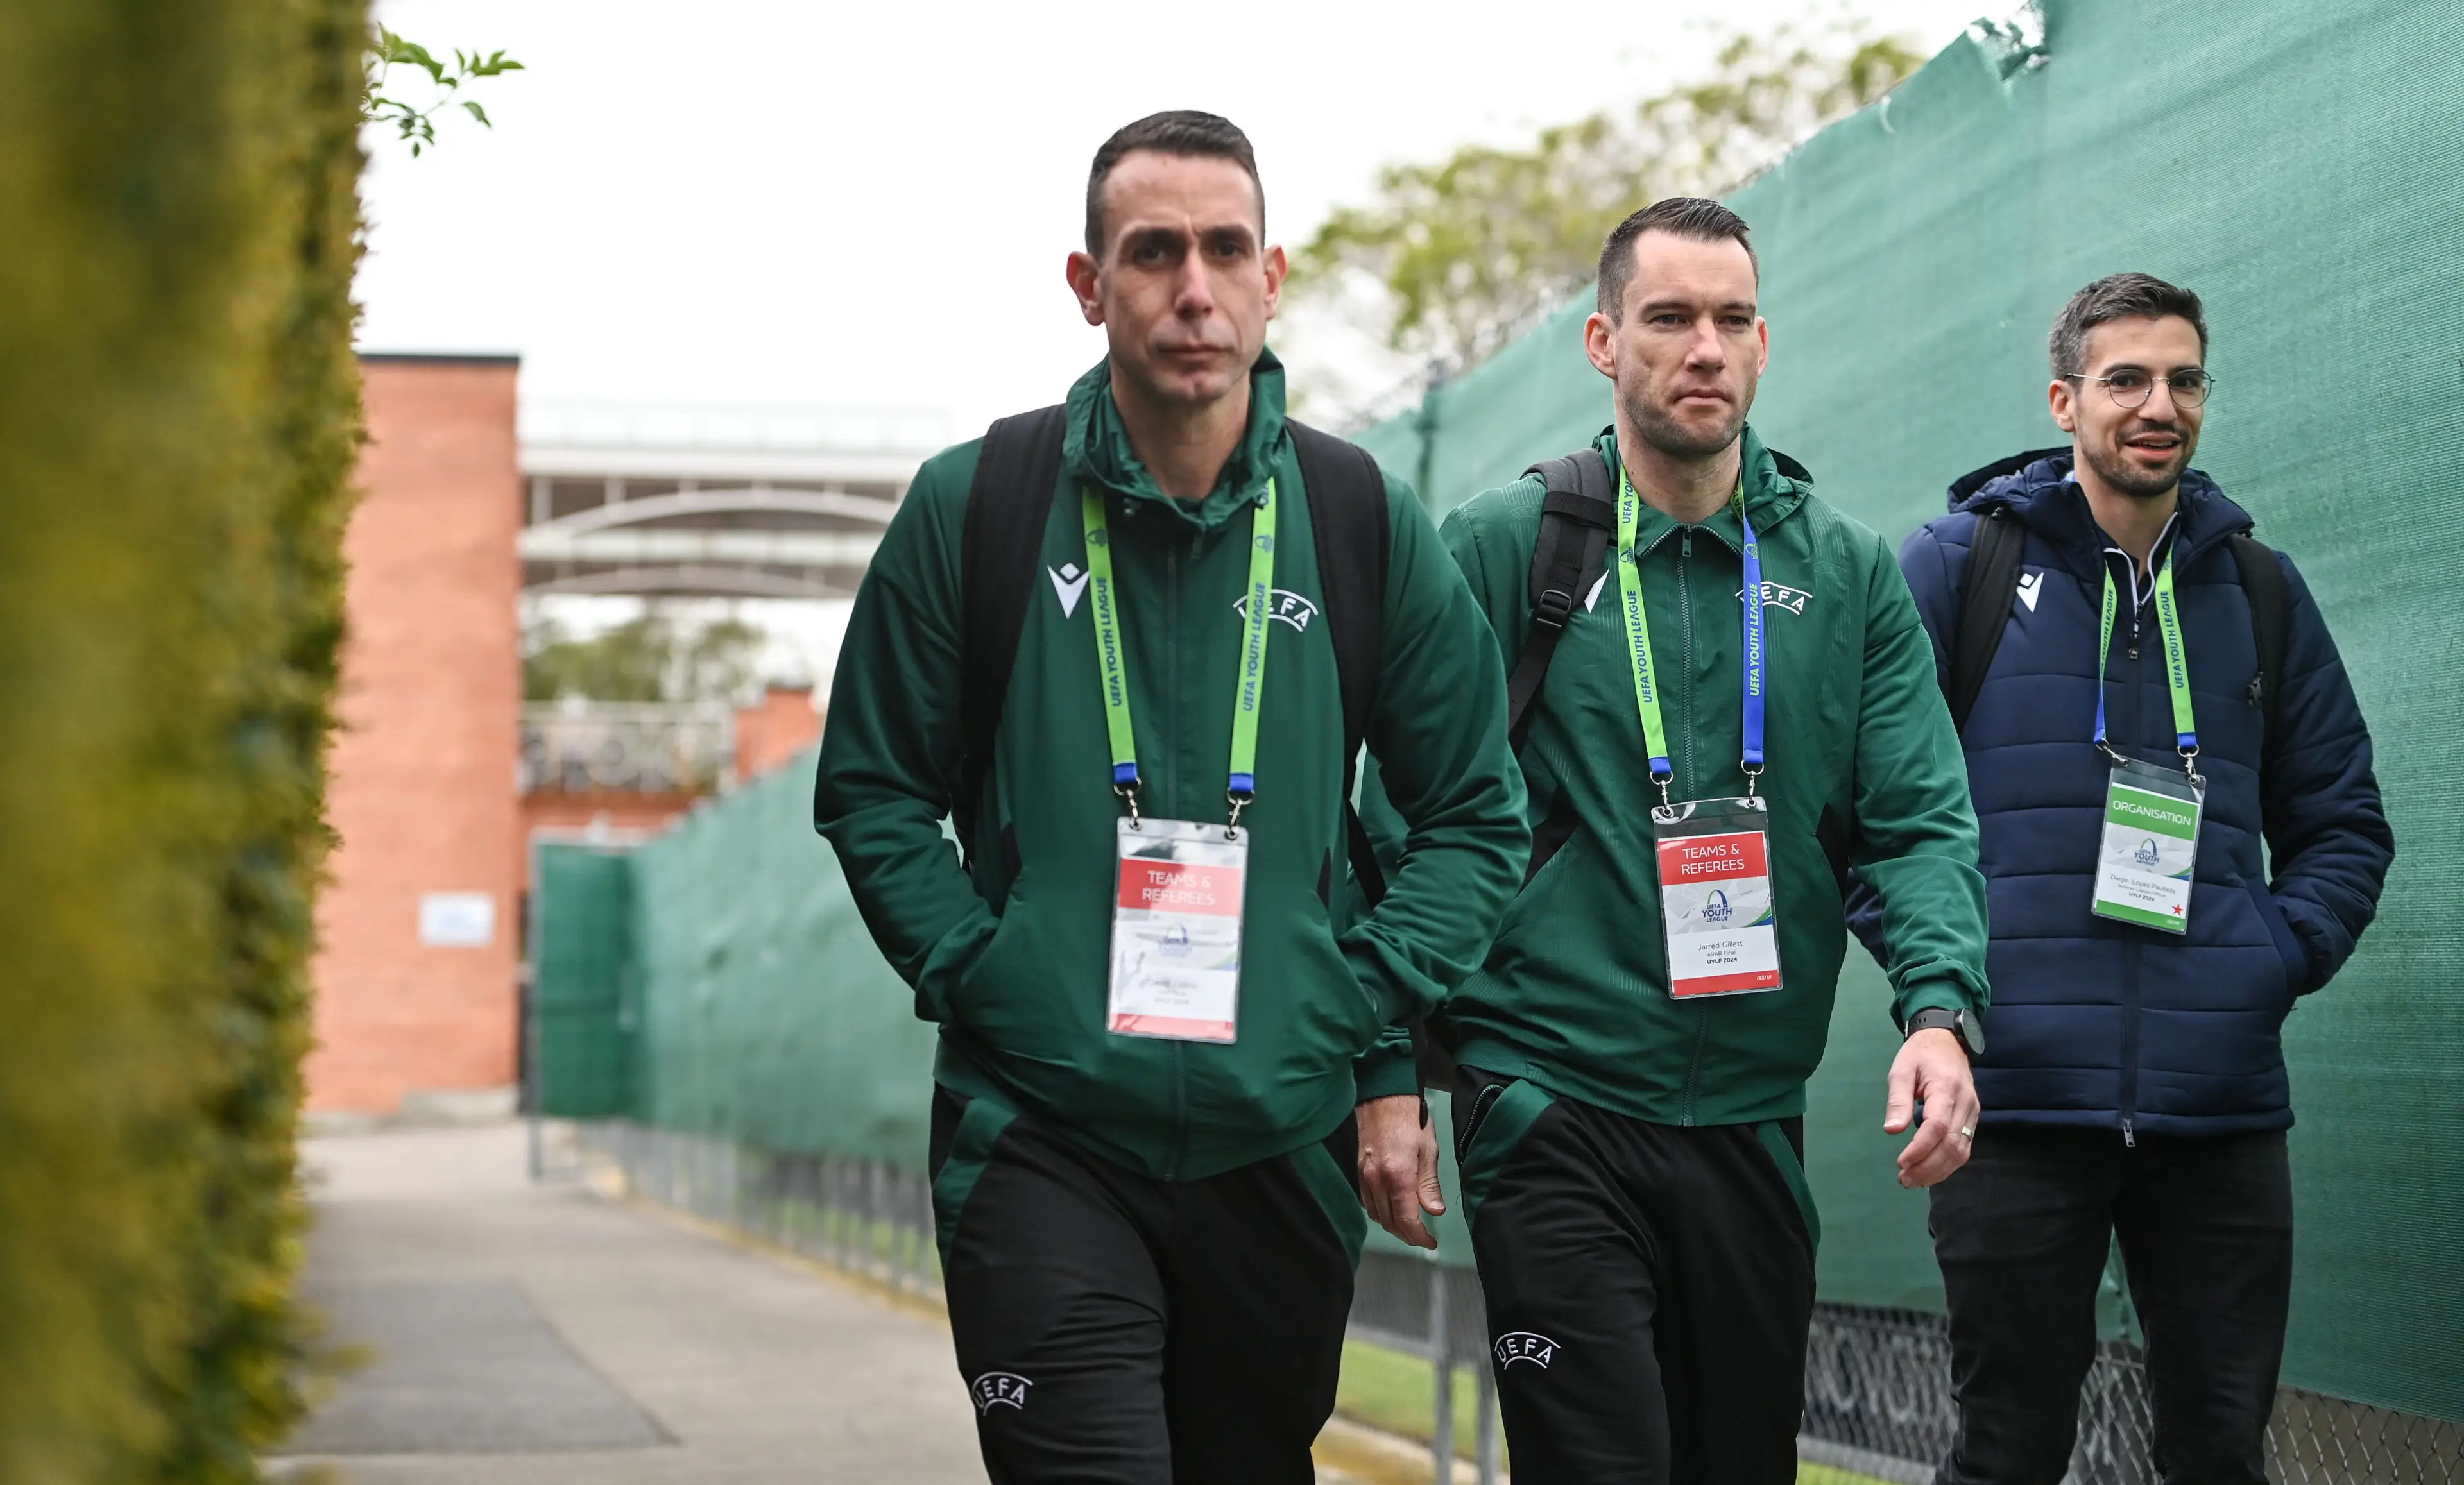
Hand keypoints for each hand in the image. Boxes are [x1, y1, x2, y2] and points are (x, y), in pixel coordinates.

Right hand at [1356, 1093, 1444, 1248]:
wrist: (1382, 1097)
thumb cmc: (1411, 1119)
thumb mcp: (1428, 1150)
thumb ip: (1429, 1184)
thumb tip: (1434, 1212)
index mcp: (1398, 1176)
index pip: (1406, 1221)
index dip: (1419, 1237)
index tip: (1431, 1243)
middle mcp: (1377, 1181)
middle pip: (1389, 1223)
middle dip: (1407, 1235)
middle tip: (1423, 1238)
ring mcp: (1365, 1177)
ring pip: (1376, 1215)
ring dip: (1393, 1226)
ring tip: (1410, 1226)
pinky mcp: (1358, 1172)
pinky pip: (1368, 1202)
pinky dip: (1380, 1212)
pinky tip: (1392, 1209)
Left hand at [1885, 1027, 1979, 1188]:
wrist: (1947, 1041)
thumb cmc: (1920, 1054)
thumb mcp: (1901, 1070)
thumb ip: (1898, 1100)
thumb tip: (1892, 1130)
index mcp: (1946, 1089)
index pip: (1937, 1127)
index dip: (1920, 1149)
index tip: (1901, 1163)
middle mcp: (1966, 1104)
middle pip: (1951, 1145)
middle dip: (1927, 1167)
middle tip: (1904, 1179)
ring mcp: (1973, 1113)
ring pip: (1962, 1151)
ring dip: (1938, 1171)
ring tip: (1914, 1180)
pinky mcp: (1973, 1119)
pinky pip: (1965, 1147)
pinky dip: (1948, 1164)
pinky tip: (1930, 1171)